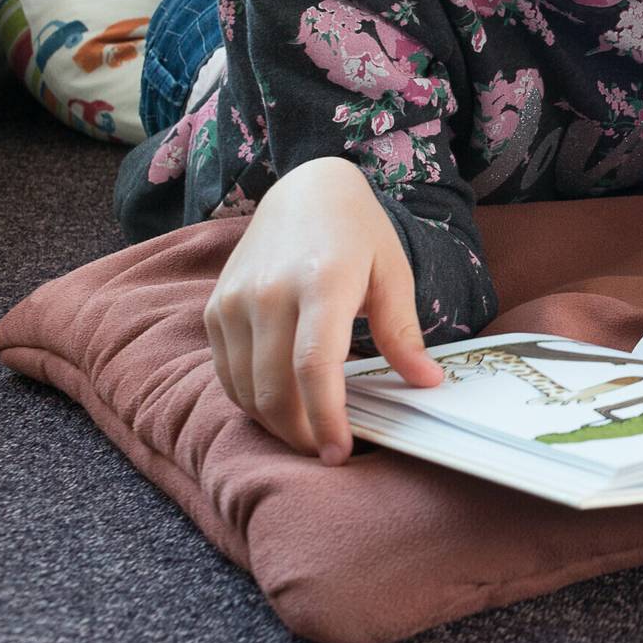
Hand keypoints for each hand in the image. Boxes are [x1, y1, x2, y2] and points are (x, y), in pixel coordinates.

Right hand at [202, 156, 443, 463]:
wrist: (304, 191)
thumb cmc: (357, 233)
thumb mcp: (394, 274)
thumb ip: (404, 333)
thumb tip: (428, 383)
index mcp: (322, 282)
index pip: (314, 365)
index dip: (326, 417)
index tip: (342, 452)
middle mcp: (269, 292)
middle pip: (274, 388)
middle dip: (301, 433)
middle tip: (330, 451)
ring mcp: (234, 301)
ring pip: (245, 388)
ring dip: (276, 423)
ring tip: (310, 431)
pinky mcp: (215, 309)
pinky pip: (226, 373)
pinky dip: (252, 399)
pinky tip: (283, 404)